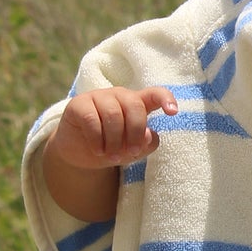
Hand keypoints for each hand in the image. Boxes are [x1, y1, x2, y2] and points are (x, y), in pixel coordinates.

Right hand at [48, 86, 176, 170]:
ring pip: (113, 114)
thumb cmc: (112, 146)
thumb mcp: (133, 150)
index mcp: (137, 103)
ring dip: (115, 140)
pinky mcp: (78, 104)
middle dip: (135, 132)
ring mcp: (98, 97)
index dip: (165, 99)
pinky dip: (97, 139)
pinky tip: (98, 151)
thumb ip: (146, 143)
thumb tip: (149, 134)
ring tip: (112, 156)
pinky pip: (91, 119)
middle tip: (131, 152)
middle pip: (135, 106)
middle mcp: (119, 96)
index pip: (155, 94)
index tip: (173, 112)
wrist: (80, 153)